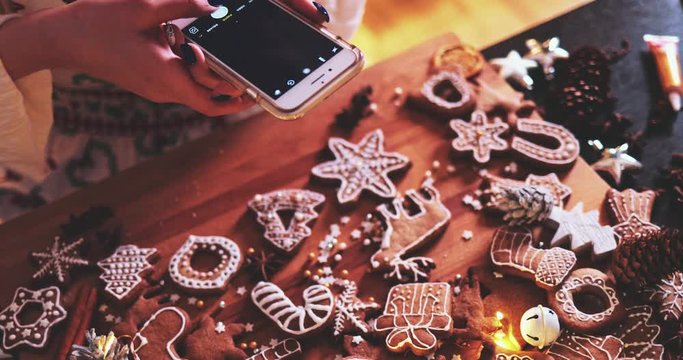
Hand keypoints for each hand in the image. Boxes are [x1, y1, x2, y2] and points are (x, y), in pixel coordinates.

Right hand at [0, 0, 328, 115]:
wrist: (65, 39)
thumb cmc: (100, 23)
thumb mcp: (144, 7)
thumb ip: (184, 6)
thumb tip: (216, 8)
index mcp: (164, 76)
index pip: (210, 102)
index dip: (236, 101)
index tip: (256, 91)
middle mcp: (163, 89)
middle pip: (207, 97)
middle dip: (227, 83)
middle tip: (244, 67)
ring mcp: (155, 89)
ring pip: (194, 90)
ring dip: (209, 74)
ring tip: (216, 52)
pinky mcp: (150, 82)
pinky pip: (181, 82)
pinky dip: (193, 70)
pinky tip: (190, 46)